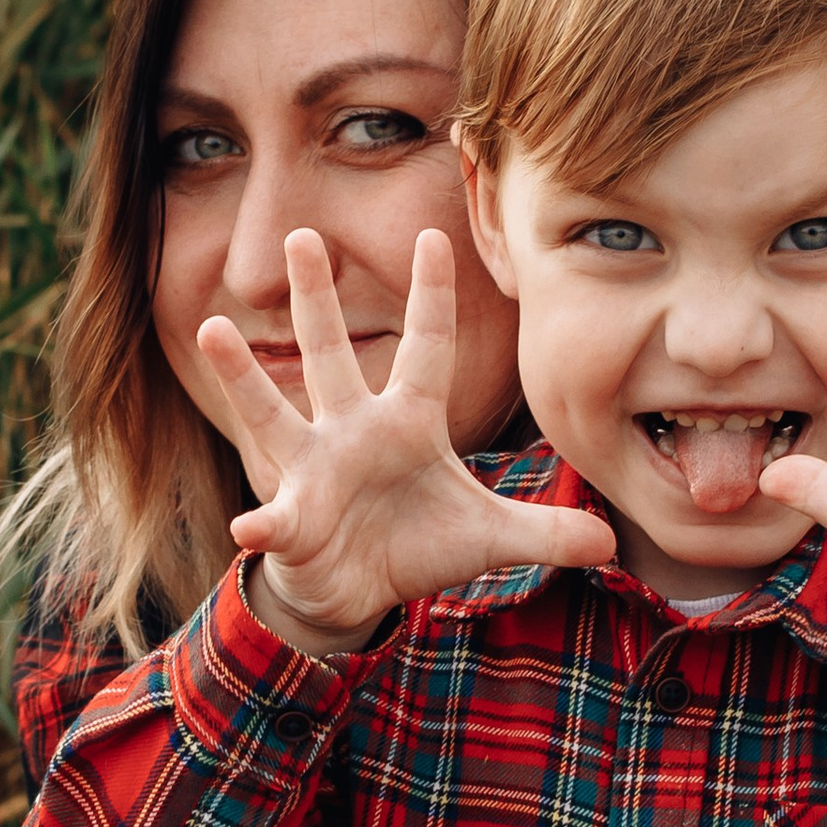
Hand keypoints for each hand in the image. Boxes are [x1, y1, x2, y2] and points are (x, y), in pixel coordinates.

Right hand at [204, 229, 612, 653]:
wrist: (356, 592)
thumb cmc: (416, 545)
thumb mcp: (489, 538)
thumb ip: (546, 532)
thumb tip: (612, 540)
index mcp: (406, 422)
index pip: (426, 347)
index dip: (430, 294)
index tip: (432, 234)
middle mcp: (351, 431)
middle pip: (332, 353)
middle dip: (316, 297)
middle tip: (301, 234)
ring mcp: (313, 470)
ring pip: (274, 411)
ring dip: (244, 376)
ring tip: (214, 330)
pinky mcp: (290, 520)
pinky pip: (274, 520)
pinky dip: (262, 526)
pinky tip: (246, 528)